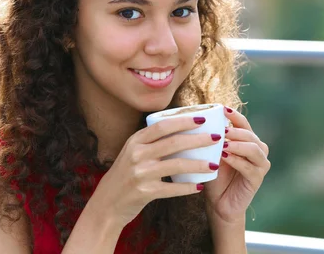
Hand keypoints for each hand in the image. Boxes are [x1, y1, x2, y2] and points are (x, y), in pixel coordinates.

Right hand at [90, 116, 219, 228]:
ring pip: (177, 165)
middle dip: (198, 139)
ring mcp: (141, 173)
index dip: (183, 121)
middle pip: (174, 142)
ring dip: (198, 164)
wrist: (106, 204)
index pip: (162, 125)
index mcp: (135, 141)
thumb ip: (150, 143)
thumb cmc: (124, 175)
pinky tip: (199, 186)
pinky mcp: (145, 192)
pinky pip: (173, 188)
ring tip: (214, 164)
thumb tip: (180, 131)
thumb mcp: (131, 153)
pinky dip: (188, 187)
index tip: (202, 119)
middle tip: (216, 138)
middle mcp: (137, 154)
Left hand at [203, 107, 269, 223]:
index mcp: (247, 140)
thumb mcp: (210, 153)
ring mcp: (260, 164)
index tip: (222, 108)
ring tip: (222, 143)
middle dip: (234, 131)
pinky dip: (236, 160)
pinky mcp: (258, 179)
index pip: (243, 123)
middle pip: (249, 134)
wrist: (218, 202)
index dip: (234, 115)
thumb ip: (212, 138)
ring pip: (253, 148)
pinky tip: (224, 157)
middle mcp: (257, 149)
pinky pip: (249, 166)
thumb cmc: (212, 174)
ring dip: (237, 144)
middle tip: (220, 131)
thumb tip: (199, 119)